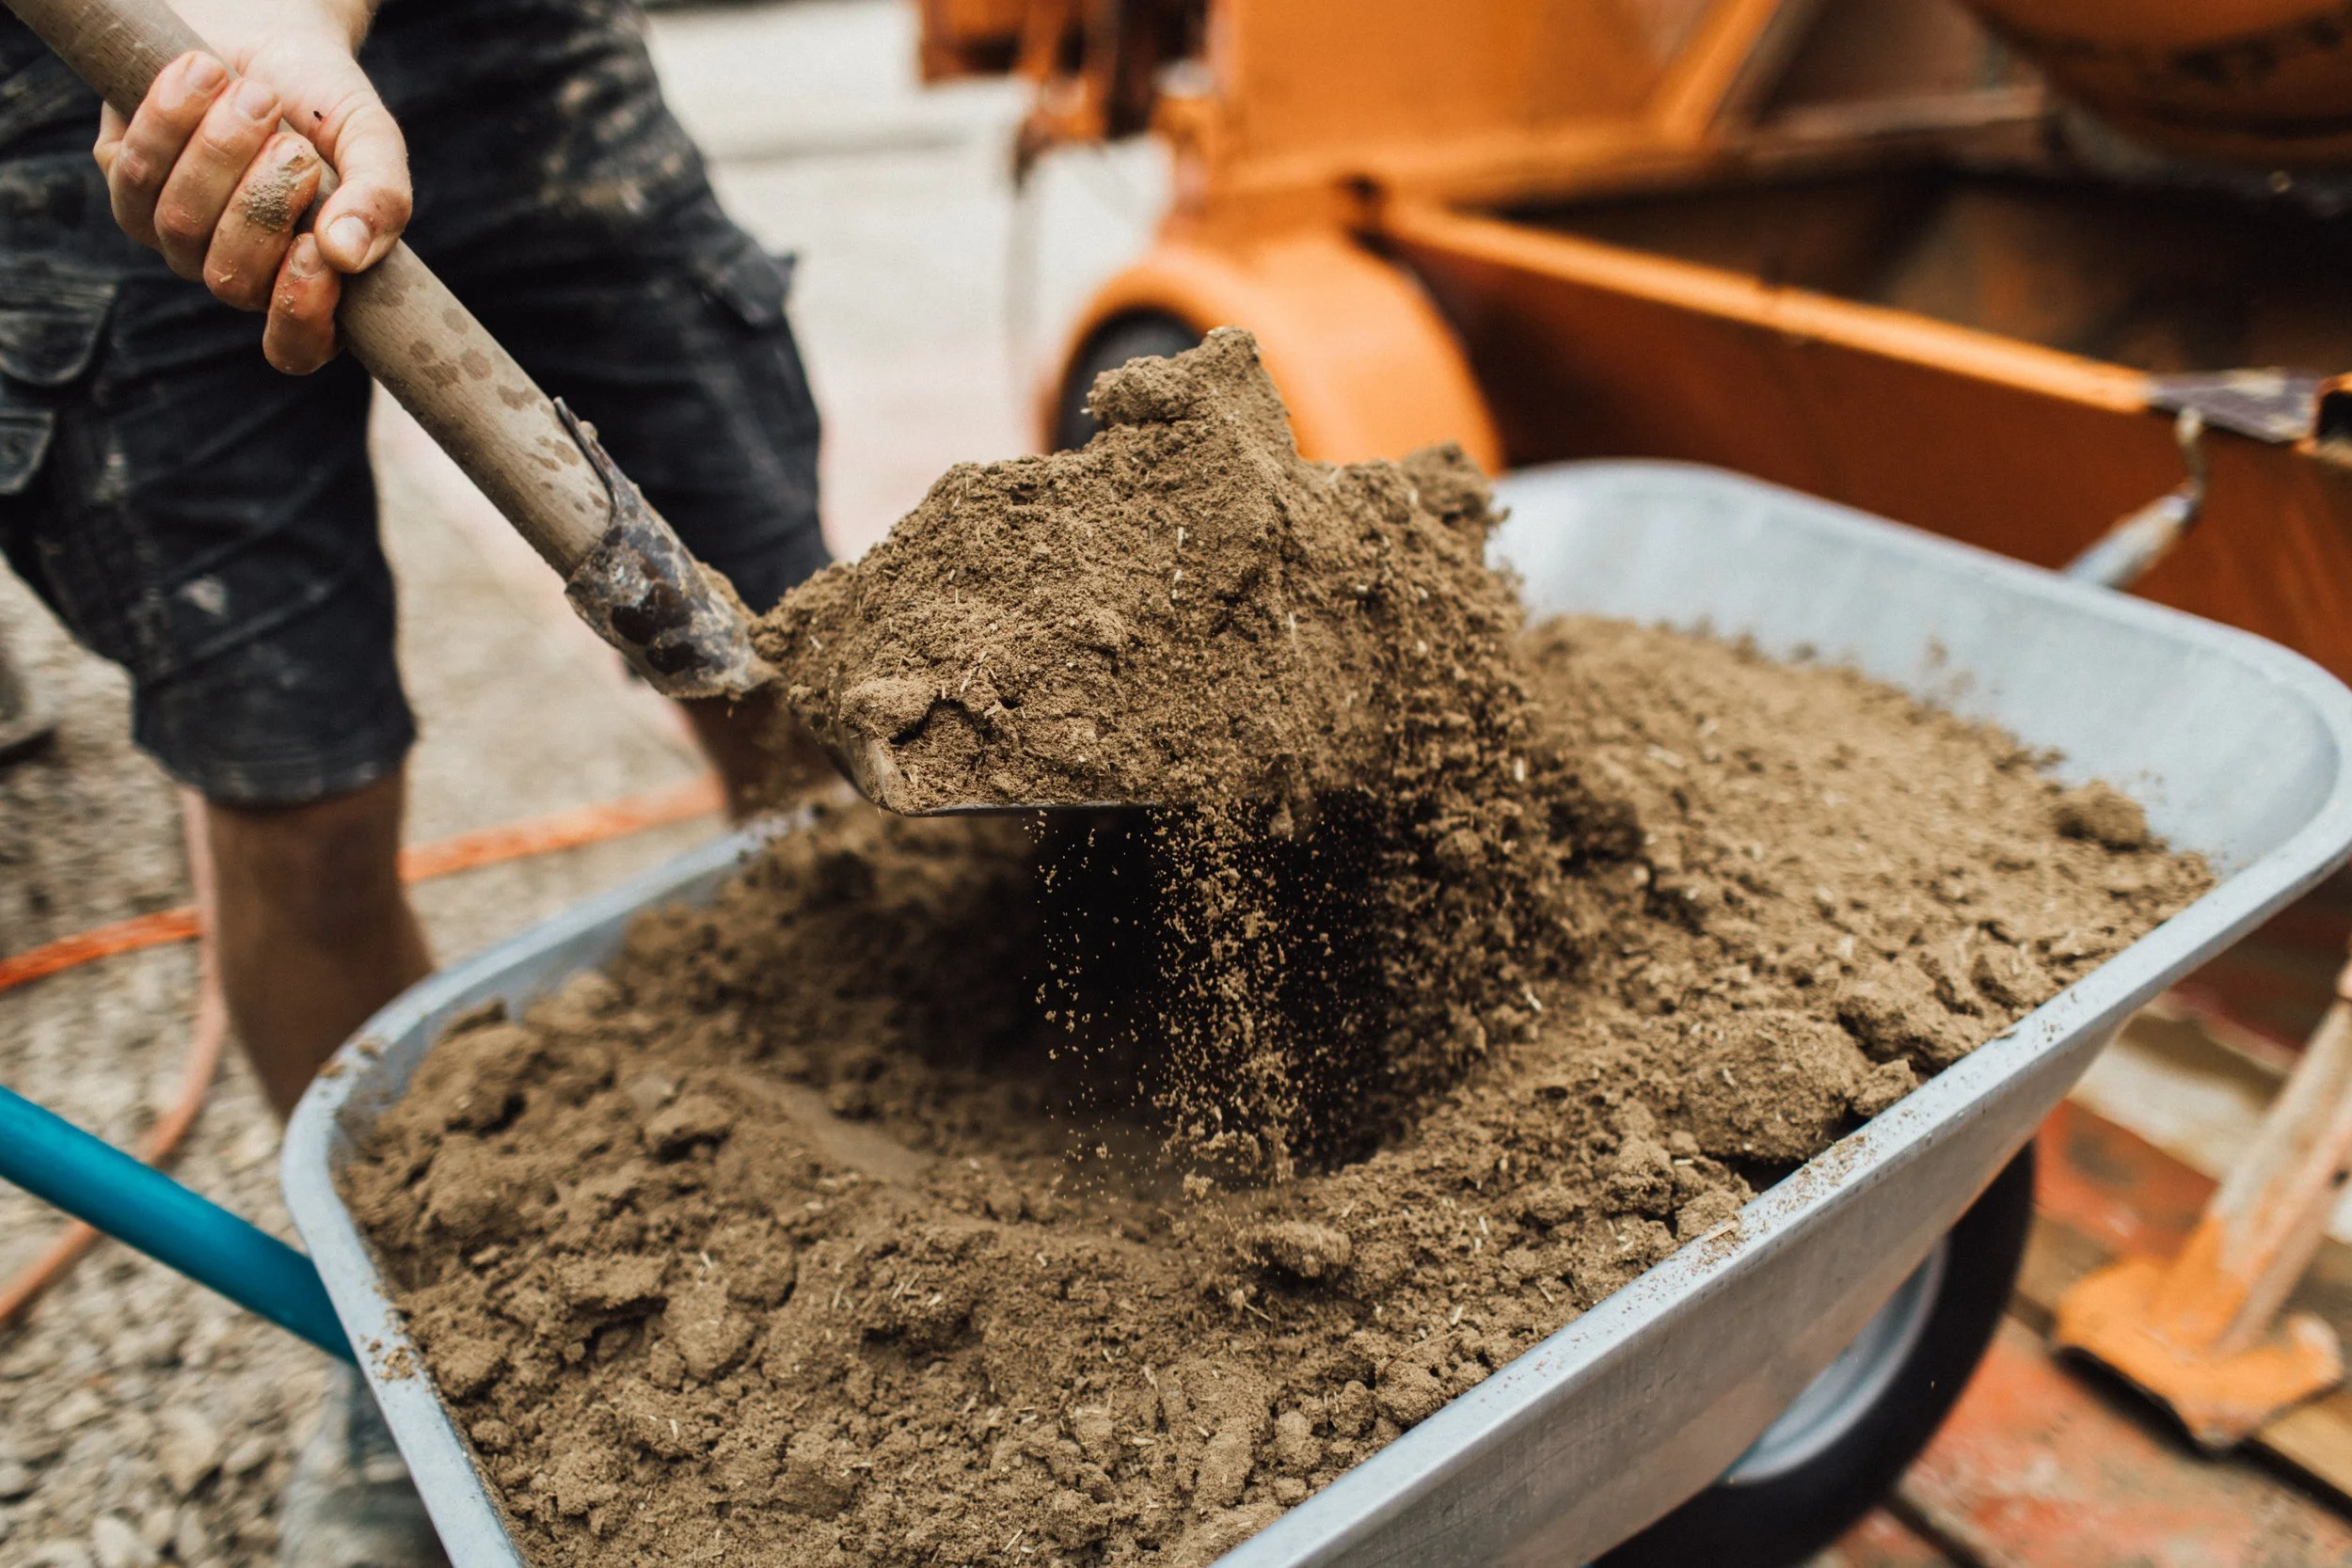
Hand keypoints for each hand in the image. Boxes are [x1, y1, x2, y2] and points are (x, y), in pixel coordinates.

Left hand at [91, 1, 408, 373]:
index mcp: (306, 284)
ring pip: (181, 222)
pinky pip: (135, 169)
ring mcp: (175, 234)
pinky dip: (172, 117)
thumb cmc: (326, 101)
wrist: (264, 29)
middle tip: (296, 144)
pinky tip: (204, 73)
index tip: (316, 249)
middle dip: (263, 204)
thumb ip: (381, 199)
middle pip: (230, 278)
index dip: (300, 313)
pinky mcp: (123, 180)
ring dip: (220, 151)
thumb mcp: (371, 143)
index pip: (294, 347)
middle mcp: (235, 272)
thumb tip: (349, 255)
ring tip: (256, 92)